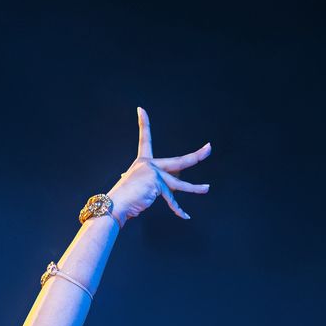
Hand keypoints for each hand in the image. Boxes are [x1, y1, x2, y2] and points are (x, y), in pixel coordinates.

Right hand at [108, 106, 211, 222]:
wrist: (116, 204)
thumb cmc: (127, 198)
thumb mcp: (142, 186)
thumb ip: (158, 183)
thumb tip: (177, 185)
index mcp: (143, 161)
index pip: (144, 139)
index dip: (143, 123)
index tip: (141, 109)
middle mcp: (149, 164)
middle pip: (178, 161)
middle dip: (196, 156)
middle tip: (210, 148)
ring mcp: (154, 173)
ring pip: (178, 183)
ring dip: (194, 188)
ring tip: (207, 188)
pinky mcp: (156, 184)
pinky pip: (171, 199)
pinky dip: (177, 210)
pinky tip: (186, 216)